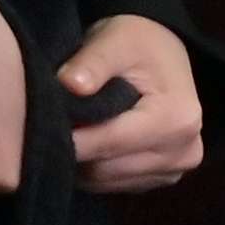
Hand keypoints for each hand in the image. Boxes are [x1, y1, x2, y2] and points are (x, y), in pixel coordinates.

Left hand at [59, 13, 204, 193]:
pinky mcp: (163, 178)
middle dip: (75, 150)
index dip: (71, 135)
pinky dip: (96, 170)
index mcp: (177, 119)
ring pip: (107, 182)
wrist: (162, 51)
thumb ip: (93, 61)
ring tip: (71, 130)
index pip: (110, 141)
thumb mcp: (116, 40)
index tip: (41, 124)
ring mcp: (175, 169)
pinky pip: (116, 185)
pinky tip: (89, 142)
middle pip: (107, 168)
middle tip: (50, 126)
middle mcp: (184, 151)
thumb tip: (69, 84)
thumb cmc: (138, 42)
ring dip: (83, 162)